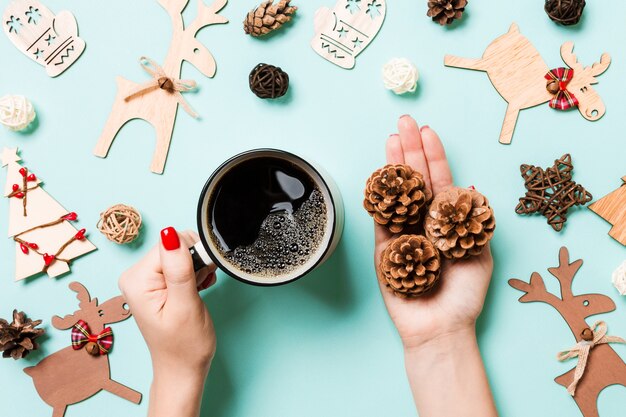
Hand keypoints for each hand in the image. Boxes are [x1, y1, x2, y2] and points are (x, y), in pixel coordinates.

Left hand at [119, 227, 215, 416]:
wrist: (183, 369)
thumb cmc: (185, 345)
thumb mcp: (185, 305)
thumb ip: (179, 268)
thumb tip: (171, 233)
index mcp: (136, 279)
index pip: (169, 244)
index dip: (192, 256)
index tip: (199, 279)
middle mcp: (135, 276)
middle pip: (174, 246)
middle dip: (195, 262)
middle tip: (198, 288)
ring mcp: (145, 279)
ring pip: (180, 253)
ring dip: (196, 269)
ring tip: (196, 292)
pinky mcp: (157, 283)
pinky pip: (180, 263)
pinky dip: (194, 274)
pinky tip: (196, 290)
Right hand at [374, 115, 493, 350]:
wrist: (440, 329)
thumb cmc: (464, 297)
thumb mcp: (481, 254)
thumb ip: (474, 220)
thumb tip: (471, 186)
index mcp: (447, 222)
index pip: (440, 181)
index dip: (434, 156)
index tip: (428, 131)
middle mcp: (424, 223)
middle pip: (415, 180)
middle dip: (411, 150)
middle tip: (404, 123)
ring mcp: (402, 234)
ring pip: (396, 193)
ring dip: (393, 167)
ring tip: (390, 139)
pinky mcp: (384, 249)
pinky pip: (381, 219)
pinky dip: (380, 197)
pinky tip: (379, 176)